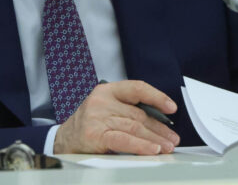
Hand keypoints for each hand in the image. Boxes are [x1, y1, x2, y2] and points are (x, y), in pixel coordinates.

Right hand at [53, 80, 178, 154]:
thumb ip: (127, 110)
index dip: (156, 96)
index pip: (136, 88)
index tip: (171, 107)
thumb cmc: (90, 124)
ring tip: (166, 147)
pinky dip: (140, 146)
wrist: (64, 139)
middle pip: (138, 113)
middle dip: (159, 128)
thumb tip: (160, 122)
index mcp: (106, 90)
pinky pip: (123, 140)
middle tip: (172, 138)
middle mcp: (101, 101)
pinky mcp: (95, 135)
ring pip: (134, 127)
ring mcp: (97, 117)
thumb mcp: (106, 108)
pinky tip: (151, 150)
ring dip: (154, 139)